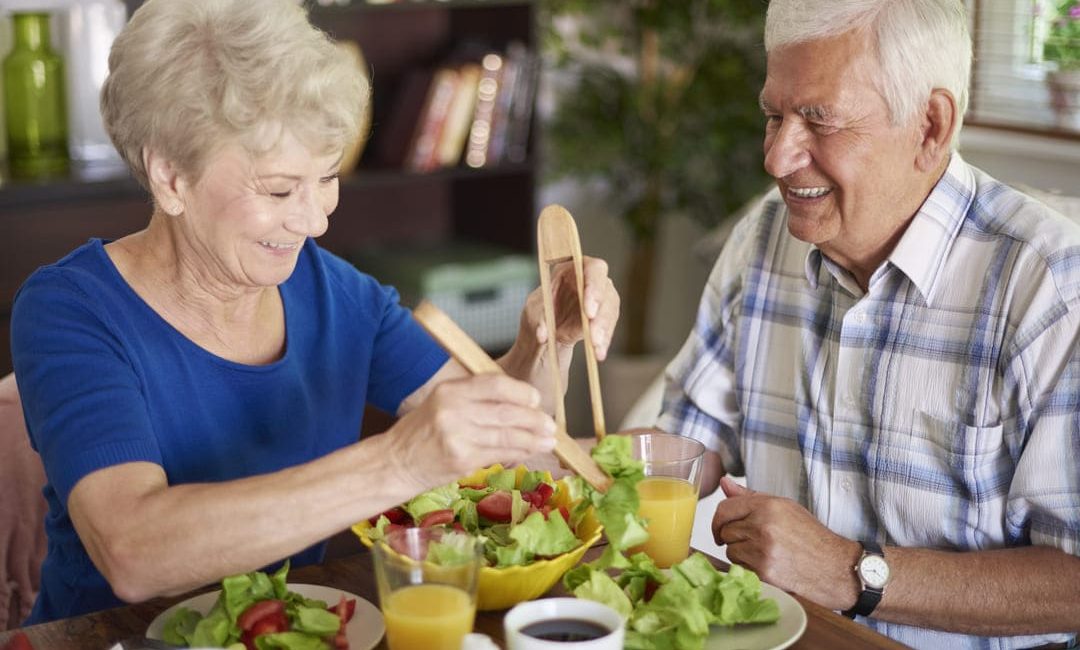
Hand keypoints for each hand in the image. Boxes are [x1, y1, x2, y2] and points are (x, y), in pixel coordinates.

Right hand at [385, 374, 556, 492]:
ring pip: (507, 435)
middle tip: (550, 425)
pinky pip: (500, 454)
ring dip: (533, 439)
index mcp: (450, 390)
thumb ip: (475, 399)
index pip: (495, 384)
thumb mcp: (442, 403)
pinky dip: (519, 453)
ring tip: (549, 441)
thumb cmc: (422, 432)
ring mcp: (458, 436)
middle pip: (506, 411)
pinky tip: (530, 452)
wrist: (395, 463)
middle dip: (534, 419)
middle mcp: (454, 410)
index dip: (521, 392)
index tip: (535, 400)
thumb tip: (519, 403)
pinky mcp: (462, 460)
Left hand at [521, 256, 618, 360]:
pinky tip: (599, 353)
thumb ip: (539, 320)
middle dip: (601, 314)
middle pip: (605, 291)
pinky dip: (603, 342)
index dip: (594, 286)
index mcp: (574, 268)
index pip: (592, 269)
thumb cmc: (540, 312)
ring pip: (610, 312)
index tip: (589, 310)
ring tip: (596, 348)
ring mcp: (602, 299)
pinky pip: (608, 328)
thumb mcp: (533, 312)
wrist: (546, 330)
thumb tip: (542, 334)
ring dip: (604, 331)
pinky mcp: (604, 318)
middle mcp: (592, 280)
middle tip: (593, 335)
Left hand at [712, 477, 861, 609]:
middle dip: (733, 537)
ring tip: (763, 553)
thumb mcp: (784, 508)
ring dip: (740, 553)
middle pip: (725, 530)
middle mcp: (763, 525)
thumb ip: (750, 496)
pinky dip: (747, 567)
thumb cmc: (811, 537)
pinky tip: (766, 564)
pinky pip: (739, 566)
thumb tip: (724, 482)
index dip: (718, 520)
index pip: (725, 508)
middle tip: (752, 542)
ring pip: (730, 550)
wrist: (833, 567)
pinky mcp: (763, 570)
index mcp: (768, 505)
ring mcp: (762, 548)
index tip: (721, 527)